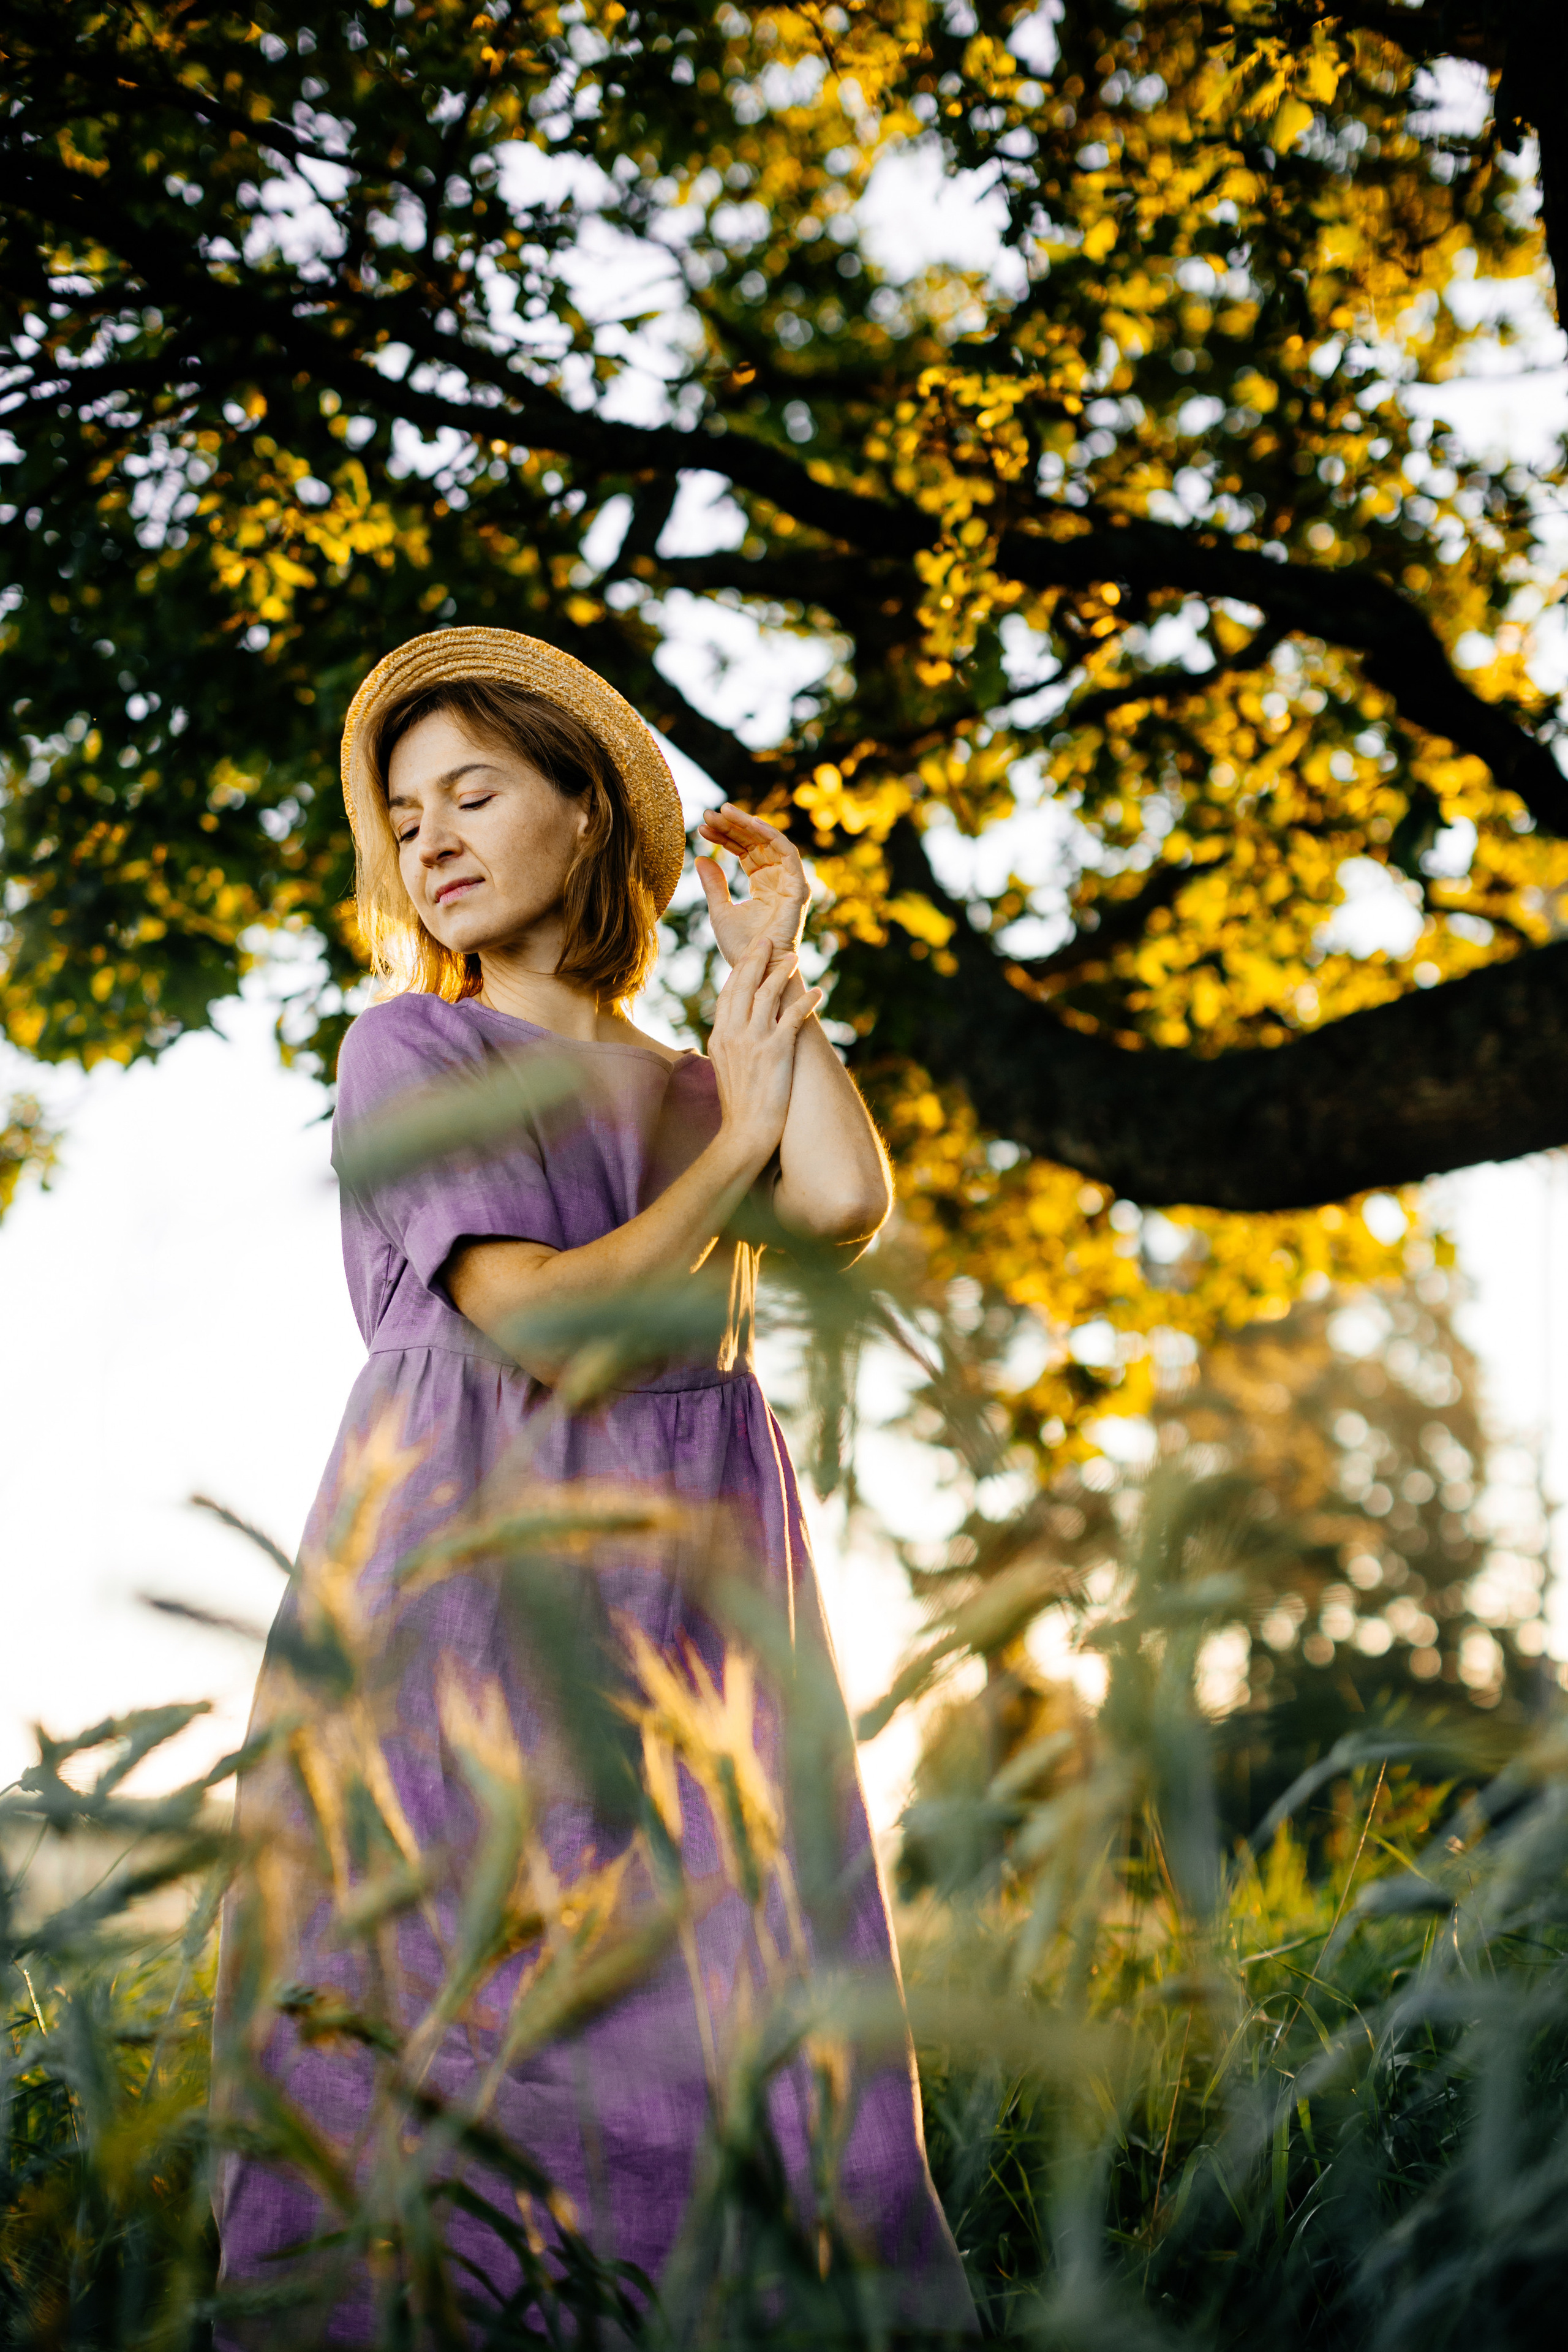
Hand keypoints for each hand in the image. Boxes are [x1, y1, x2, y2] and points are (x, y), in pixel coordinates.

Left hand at [695, 803, 809, 971]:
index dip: (725, 837)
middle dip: (732, 826)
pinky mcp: (797, 887)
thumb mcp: (719, 910)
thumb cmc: (740, 948)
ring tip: (723, 812)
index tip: (701, 827)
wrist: (756, 969)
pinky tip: (750, 823)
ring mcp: (788, 883)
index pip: (744, 851)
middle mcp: (777, 880)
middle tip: (708, 814)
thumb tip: (700, 857)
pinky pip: (788, 853)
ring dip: (748, 824)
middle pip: (756, 843)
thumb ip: (713, 884)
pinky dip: (771, 835)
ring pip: (770, 842)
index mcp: (762, 884)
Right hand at [706, 934, 822, 1165]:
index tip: (750, 954)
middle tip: (768, 939)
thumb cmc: (739, 1107)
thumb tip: (738, 1033)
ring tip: (795, 957)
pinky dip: (807, 1001)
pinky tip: (820, 992)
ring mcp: (754, 1041)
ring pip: (767, 993)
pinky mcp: (776, 1051)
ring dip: (782, 971)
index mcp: (719, 1037)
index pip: (728, 993)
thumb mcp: (726, 1069)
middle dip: (756, 958)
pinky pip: (793, 1016)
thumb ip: (731, 1045)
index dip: (740, 970)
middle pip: (743, 984)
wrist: (745, 1133)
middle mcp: (733, 1034)